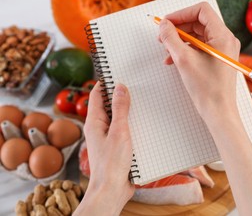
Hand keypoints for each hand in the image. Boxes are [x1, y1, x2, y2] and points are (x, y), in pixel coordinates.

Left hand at [75, 82, 133, 214]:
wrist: (112, 189)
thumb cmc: (111, 163)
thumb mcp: (119, 131)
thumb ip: (120, 109)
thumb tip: (120, 87)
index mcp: (94, 122)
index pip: (96, 95)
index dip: (105, 82)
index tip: (118, 72)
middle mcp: (100, 128)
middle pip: (109, 105)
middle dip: (121, 95)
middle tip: (135, 85)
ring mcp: (109, 137)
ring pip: (119, 117)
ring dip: (129, 111)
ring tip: (143, 101)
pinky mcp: (118, 146)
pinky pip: (125, 129)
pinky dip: (134, 124)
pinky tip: (146, 122)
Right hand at [159, 2, 240, 116]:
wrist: (218, 111)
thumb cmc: (208, 89)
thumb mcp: (183, 59)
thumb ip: (171, 38)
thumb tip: (164, 25)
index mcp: (223, 35)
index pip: (201, 10)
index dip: (181, 13)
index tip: (167, 22)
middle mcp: (225, 39)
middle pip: (198, 22)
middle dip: (178, 27)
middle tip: (163, 35)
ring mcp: (222, 49)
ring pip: (197, 35)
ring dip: (180, 39)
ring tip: (166, 49)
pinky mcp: (217, 58)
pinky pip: (199, 47)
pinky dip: (185, 49)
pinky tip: (173, 59)